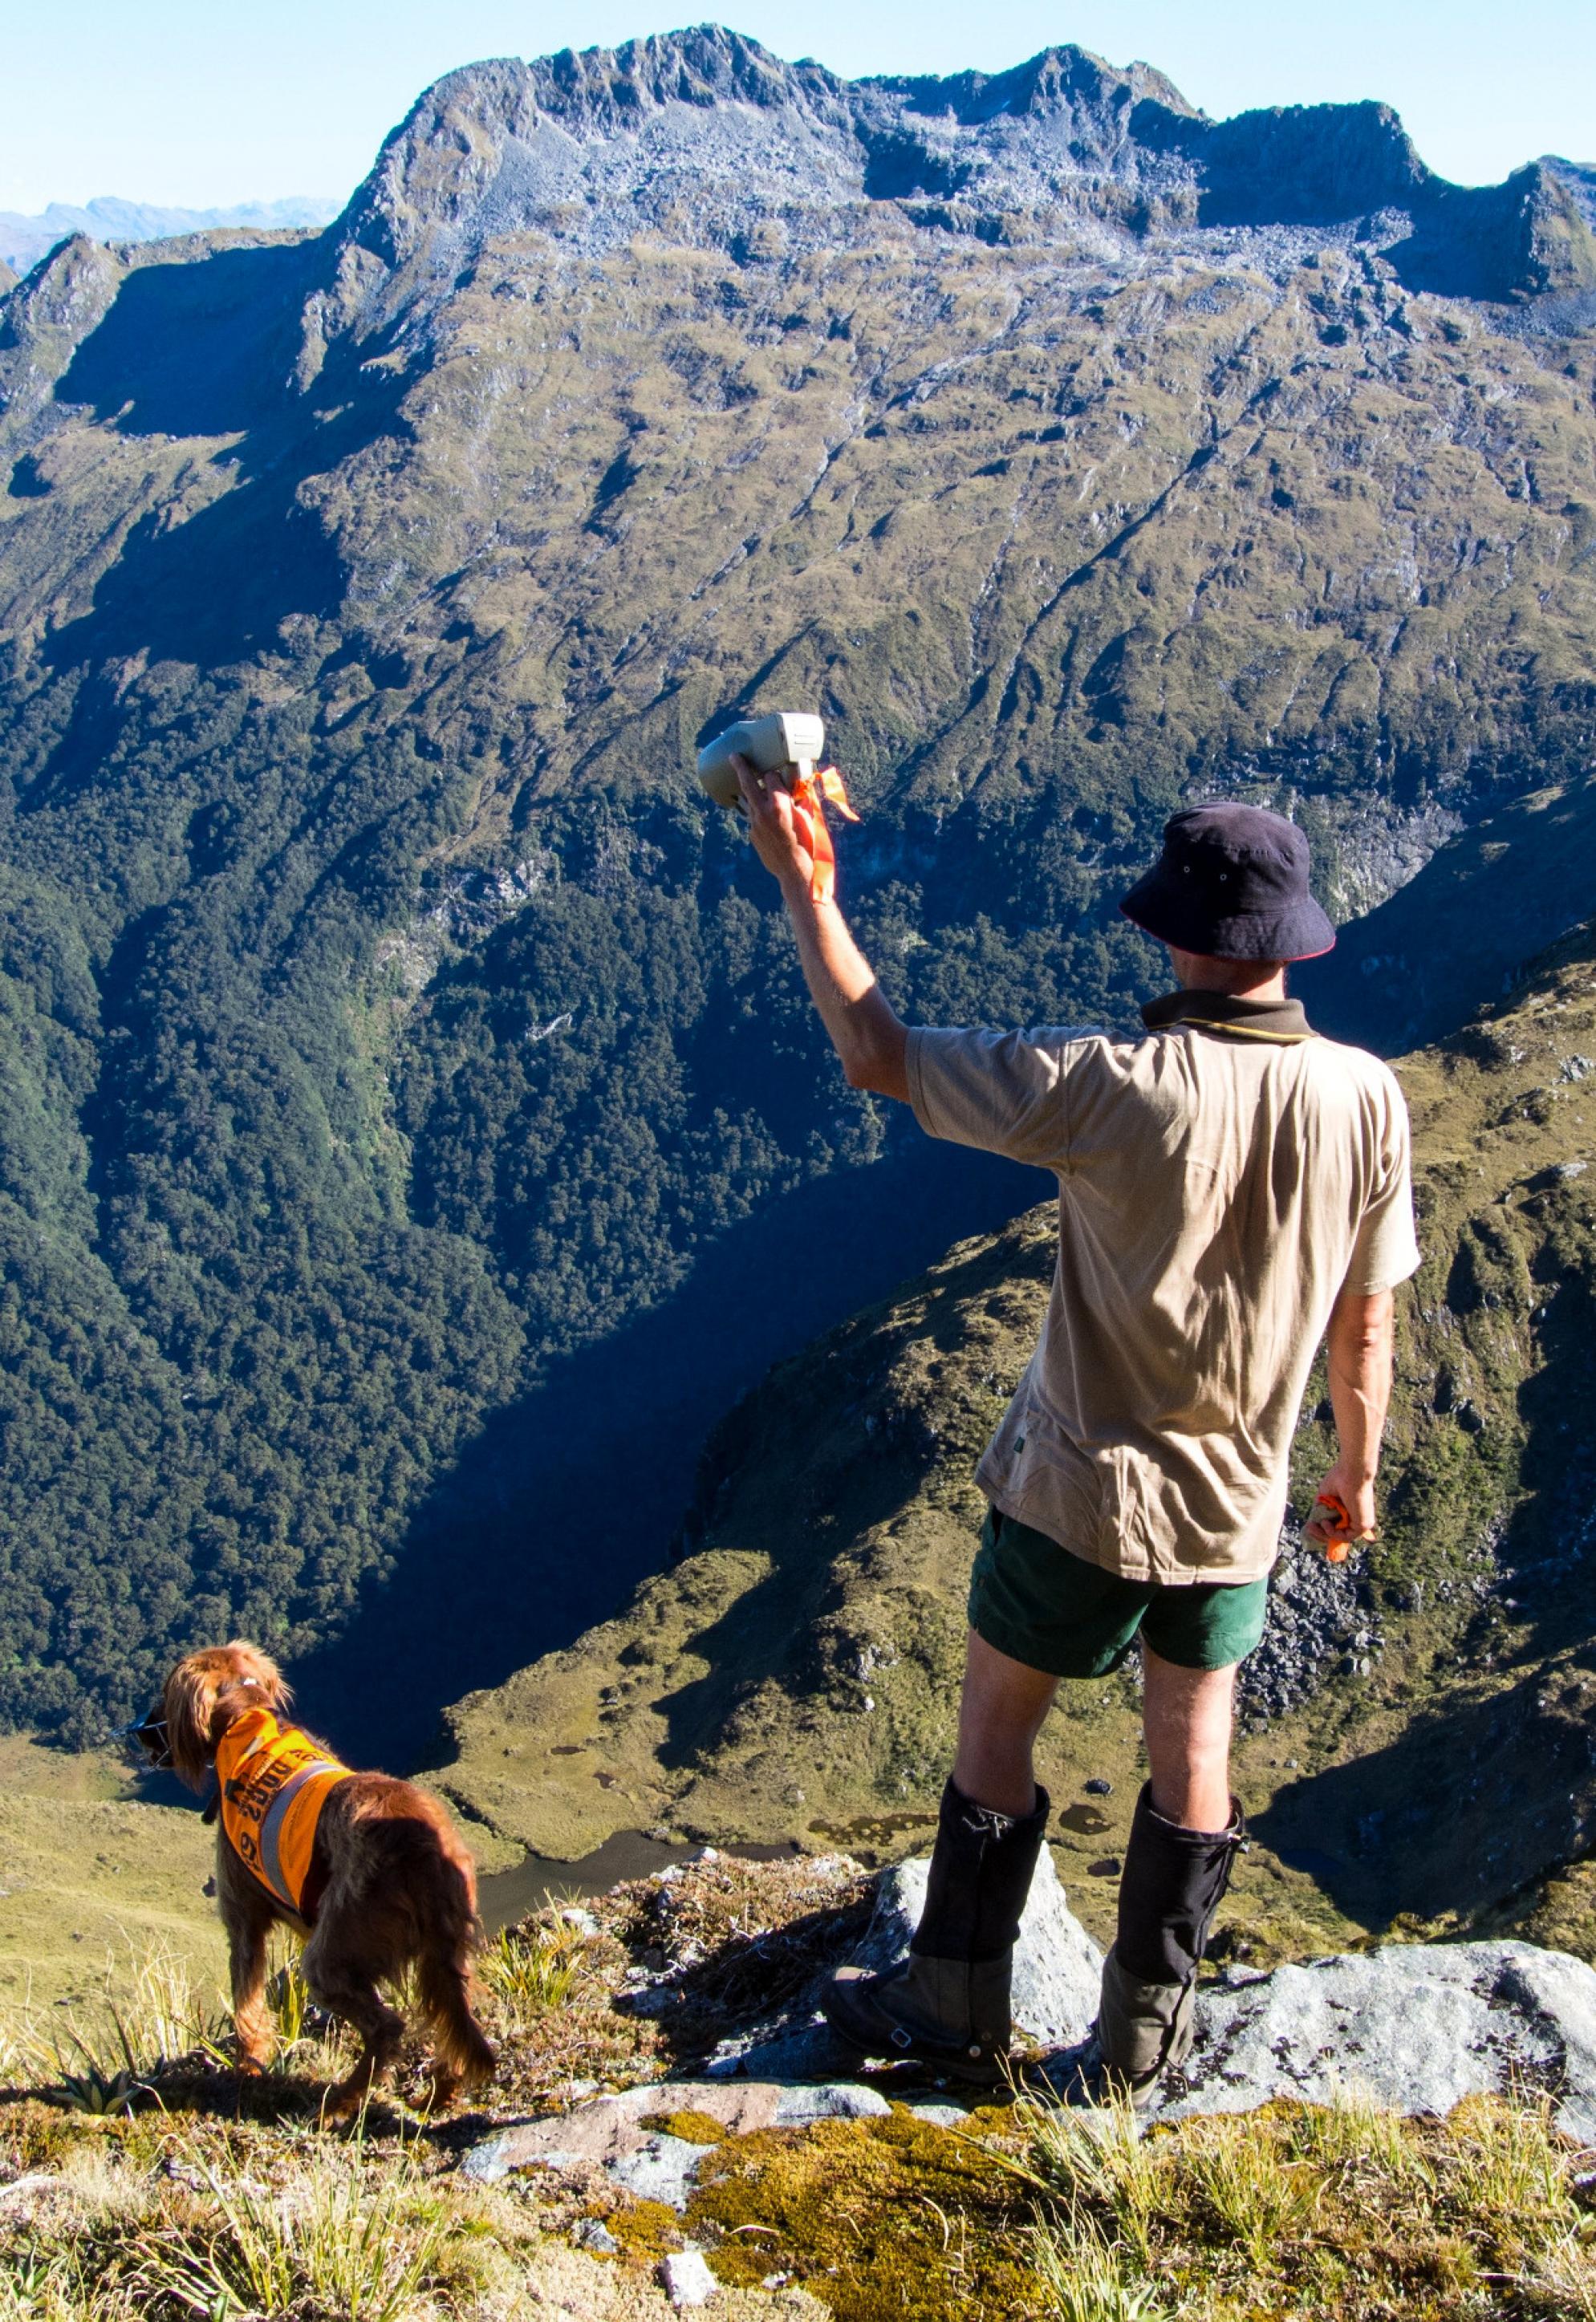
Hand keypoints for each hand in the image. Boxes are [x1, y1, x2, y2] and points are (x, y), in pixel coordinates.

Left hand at [733, 753, 813, 889]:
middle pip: (748, 782)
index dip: (775, 774)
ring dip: (754, 795)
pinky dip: (761, 816)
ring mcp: (755, 823)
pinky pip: (755, 819)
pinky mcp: (752, 834)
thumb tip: (798, 789)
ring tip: (756, 790)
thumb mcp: (808, 816)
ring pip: (750, 802)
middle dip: (741, 767)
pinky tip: (771, 823)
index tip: (777, 773)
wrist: (795, 870)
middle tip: (734, 756)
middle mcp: (763, 810)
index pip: (771, 777)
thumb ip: (799, 799)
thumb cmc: (808, 842)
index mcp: (779, 803)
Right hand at [1304, 1462, 1377, 1555]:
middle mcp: (1357, 1519)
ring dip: (1325, 1533)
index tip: (1309, 1526)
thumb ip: (1321, 1510)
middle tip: (1308, 1528)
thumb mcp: (1325, 1497)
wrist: (1351, 1471)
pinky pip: (1346, 1537)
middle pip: (1337, 1535)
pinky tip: (1326, 1523)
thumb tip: (1314, 1522)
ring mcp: (1362, 1523)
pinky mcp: (1364, 1525)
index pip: (1337, 1528)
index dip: (1322, 1530)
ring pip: (1340, 1537)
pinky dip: (1333, 1533)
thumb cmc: (1338, 1479)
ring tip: (1317, 1524)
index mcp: (1349, 1512)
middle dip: (1320, 1534)